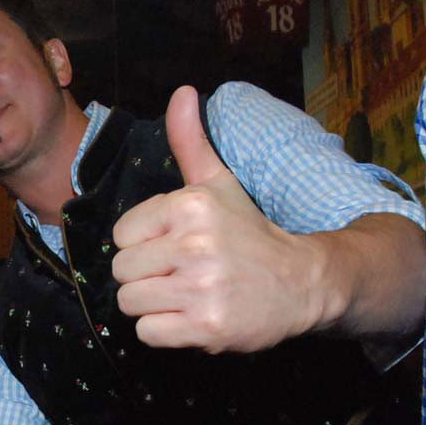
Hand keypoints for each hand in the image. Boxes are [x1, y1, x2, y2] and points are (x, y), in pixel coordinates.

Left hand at [111, 86, 318, 352]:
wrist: (303, 283)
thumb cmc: (249, 233)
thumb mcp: (219, 183)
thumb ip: (191, 141)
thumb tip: (182, 91)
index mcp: (190, 205)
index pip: (122, 234)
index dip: (142, 244)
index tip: (172, 246)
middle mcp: (195, 244)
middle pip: (122, 270)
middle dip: (144, 276)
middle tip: (179, 275)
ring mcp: (201, 288)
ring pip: (130, 302)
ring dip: (151, 305)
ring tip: (184, 296)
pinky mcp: (207, 326)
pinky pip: (147, 333)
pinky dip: (163, 331)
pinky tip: (190, 318)